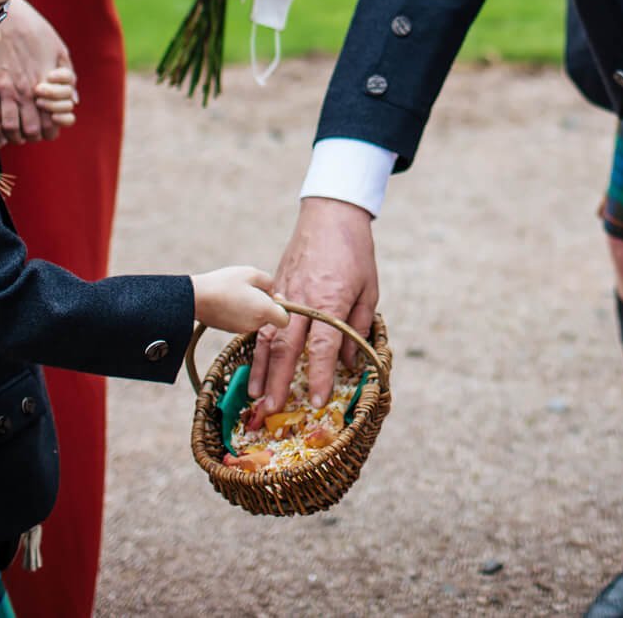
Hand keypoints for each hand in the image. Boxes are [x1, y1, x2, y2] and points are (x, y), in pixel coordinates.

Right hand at [0, 0, 72, 144]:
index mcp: (47, 84)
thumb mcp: (60, 52)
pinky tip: (1, 130)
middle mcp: (27, 90)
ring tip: (18, 136)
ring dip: (16, 137)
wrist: (9, 17)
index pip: (52, 120)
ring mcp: (6, 89)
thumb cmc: (38, 32)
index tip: (50, 131)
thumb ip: (68, 79)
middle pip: (32, 129)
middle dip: (35, 137)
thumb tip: (74, 102)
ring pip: (10, 127)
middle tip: (34, 136)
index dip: (52, 131)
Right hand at [191, 267, 290, 334]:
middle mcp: (255, 324)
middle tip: (251, 289)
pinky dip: (240, 312)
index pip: (285, 320)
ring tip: (237, 292)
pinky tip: (228, 300)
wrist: (196, 298)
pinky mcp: (230, 330)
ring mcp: (241, 329)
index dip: (282, 308)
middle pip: (269, 317)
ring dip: (251, 308)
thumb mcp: (252, 273)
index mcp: (264, 311)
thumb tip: (272, 292)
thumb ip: (269, 282)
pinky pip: (242, 320)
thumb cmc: (225, 283)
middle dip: (265, 304)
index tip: (273, 296)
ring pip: (255, 319)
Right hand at [250, 197, 377, 420]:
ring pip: (267, 336)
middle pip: (288, 347)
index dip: (318, 376)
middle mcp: (303, 300)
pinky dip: (256, 345)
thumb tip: (349, 361)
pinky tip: (253, 364)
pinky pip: (261, 320)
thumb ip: (357, 326)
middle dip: (280, 381)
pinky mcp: (274, 285)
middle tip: (273, 409)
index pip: (323, 347)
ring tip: (256, 396)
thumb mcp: (368, 289)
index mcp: (331, 301)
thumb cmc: (355, 252)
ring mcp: (285, 292)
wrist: (330, 213)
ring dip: (261, 368)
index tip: (315, 401)